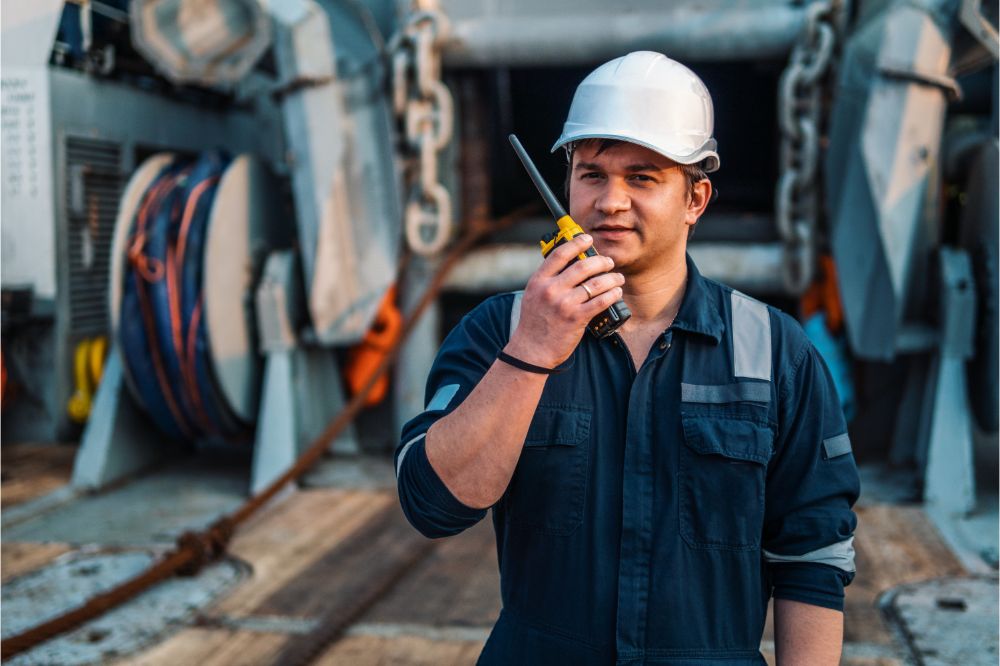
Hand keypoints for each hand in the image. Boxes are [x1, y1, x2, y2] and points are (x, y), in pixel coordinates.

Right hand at [505, 234, 624, 368]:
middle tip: (608, 262)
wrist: (531, 350)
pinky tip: (616, 292)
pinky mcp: (576, 318)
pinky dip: (612, 294)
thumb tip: (569, 262)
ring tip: (617, 278)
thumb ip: (548, 279)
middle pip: (582, 266)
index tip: (588, 239)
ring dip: (611, 278)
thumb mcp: (533, 295)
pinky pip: (600, 301)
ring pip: (595, 283)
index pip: (559, 254)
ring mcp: (564, 304)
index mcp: (538, 281)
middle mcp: (550, 290)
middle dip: (601, 261)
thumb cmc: (534, 323)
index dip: (576, 243)